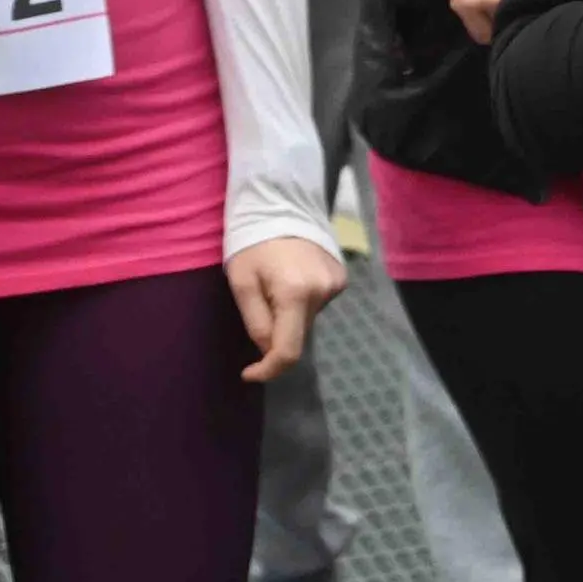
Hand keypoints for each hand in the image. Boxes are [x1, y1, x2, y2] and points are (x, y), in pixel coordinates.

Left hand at [225, 235, 344, 382]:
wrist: (282, 207)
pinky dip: (302, 302)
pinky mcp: (341, 278)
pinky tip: (292, 281)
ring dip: (289, 316)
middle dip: (276, 334)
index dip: (268, 370)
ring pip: (307, 320)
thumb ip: (256, 322)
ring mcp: (336, 284)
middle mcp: (323, 292)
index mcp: (295, 294)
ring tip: (275, 287)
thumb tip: (267, 350)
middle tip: (258, 306)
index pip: (288, 350)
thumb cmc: (253, 246)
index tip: (248, 374)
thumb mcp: (241, 284)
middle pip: (297, 334)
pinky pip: (317, 304)